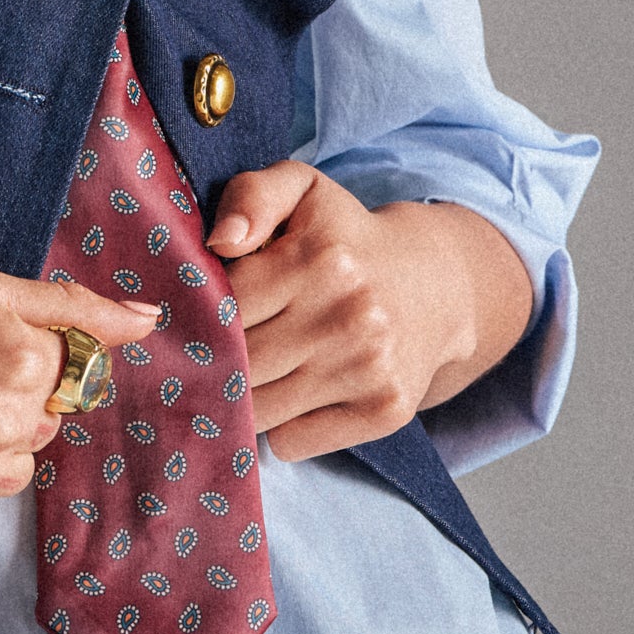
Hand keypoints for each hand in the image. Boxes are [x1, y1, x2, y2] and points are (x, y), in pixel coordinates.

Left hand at [205, 165, 533, 464]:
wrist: (437, 285)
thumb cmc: (346, 236)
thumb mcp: (302, 191)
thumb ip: (251, 196)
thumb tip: (220, 242)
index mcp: (321, 256)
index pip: (225, 303)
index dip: (201, 310)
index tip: (196, 311)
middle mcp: (349, 315)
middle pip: (238, 361)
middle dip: (212, 360)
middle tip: (205, 353)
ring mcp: (370, 368)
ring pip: (258, 410)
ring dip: (240, 399)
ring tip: (245, 373)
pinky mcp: (384, 411)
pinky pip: (292, 442)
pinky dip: (279, 428)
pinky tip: (289, 396)